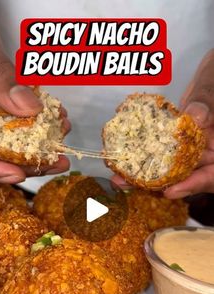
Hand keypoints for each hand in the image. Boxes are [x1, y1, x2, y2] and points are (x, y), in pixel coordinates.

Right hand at [0, 12, 69, 183]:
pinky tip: (56, 120)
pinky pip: (17, 129)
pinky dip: (37, 128)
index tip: (17, 173)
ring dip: (38, 148)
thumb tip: (30, 107)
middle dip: (27, 164)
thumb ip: (0, 79)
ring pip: (7, 148)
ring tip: (62, 137)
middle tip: (57, 161)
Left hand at [111, 50, 213, 196]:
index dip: (193, 185)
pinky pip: (161, 149)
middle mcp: (208, 153)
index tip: (170, 191)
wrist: (213, 73)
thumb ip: (207, 102)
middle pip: (187, 175)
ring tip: (118, 176)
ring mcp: (191, 147)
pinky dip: (144, 153)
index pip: (212, 175)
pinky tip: (124, 156)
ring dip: (145, 172)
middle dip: (157, 183)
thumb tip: (194, 117)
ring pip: (171, 166)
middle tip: (128, 184)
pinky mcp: (175, 139)